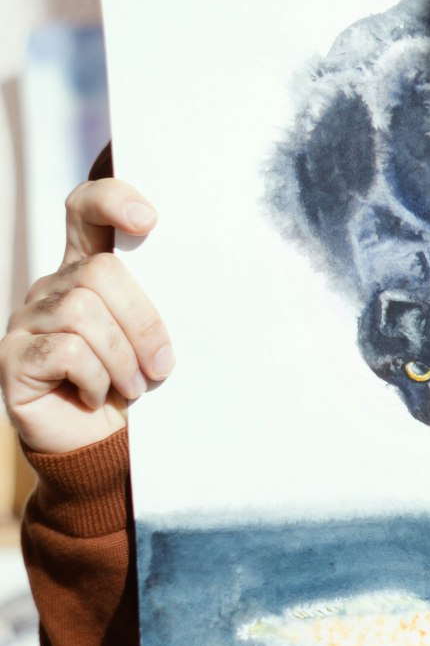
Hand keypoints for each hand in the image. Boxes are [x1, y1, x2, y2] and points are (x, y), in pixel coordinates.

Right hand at [0, 180, 172, 453]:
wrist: (98, 445)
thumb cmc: (131, 384)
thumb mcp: (149, 336)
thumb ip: (154, 300)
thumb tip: (194, 277)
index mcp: (84, 268)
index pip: (85, 209)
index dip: (111, 200)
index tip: (148, 220)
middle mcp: (50, 286)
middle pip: (99, 271)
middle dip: (142, 321)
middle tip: (161, 365)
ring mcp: (26, 320)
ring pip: (84, 312)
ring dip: (122, 358)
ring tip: (134, 386)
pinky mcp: (13, 359)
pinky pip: (67, 351)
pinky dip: (96, 379)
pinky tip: (97, 396)